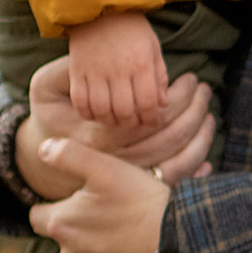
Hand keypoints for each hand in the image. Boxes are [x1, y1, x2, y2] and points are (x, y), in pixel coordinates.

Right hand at [14, 55, 216, 204]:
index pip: (148, 116)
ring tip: (207, 109)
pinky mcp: (135, 188)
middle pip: (167, 137)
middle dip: (194, 110)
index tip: (190, 78)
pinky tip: (207, 150)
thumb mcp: (45, 86)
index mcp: (96, 136)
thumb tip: (103, 64)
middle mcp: (114, 161)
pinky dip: (195, 168)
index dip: (176, 97)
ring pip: (176, 160)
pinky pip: (174, 181)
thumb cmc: (50, 114)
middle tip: (204, 89)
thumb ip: (68, 71)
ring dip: (200, 135)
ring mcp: (126, 179)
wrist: (43, 158)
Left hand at [29, 136, 172, 252]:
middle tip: (114, 221)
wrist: (180, 245)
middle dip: (81, 232)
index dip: (57, 209)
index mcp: (61, 224)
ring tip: (126, 242)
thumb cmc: (143, 203)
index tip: (80, 206)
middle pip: (65, 241)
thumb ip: (68, 155)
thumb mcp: (106, 168)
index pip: (38, 217)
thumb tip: (43, 149)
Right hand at [65, 8, 170, 130]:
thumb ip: (158, 77)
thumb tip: (163, 105)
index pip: (149, 103)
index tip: (152, 121)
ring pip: (102, 110)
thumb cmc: (131, 28)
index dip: (152, 118)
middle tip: (133, 123)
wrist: (98, 5)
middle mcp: (118, 69)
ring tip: (115, 119)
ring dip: (110, 121)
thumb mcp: (152, 48)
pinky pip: (80, 101)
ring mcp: (95, 71)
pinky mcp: (77, 70)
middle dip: (132, 124)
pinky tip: (95, 113)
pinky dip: (87, 113)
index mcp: (141, 63)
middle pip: (125, 111)